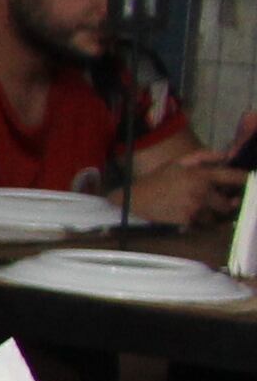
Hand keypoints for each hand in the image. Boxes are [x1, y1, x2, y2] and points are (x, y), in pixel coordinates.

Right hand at [123, 139, 245, 230]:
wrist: (135, 198)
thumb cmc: (158, 178)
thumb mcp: (179, 161)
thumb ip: (205, 156)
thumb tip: (227, 155)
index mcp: (202, 175)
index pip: (233, 177)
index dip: (246, 180)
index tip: (252, 182)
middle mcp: (202, 192)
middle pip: (227, 204)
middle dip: (225, 204)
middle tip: (220, 203)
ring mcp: (195, 208)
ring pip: (215, 216)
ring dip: (211, 214)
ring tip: (198, 210)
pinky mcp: (188, 221)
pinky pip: (201, 224)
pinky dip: (198, 222)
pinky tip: (186, 215)